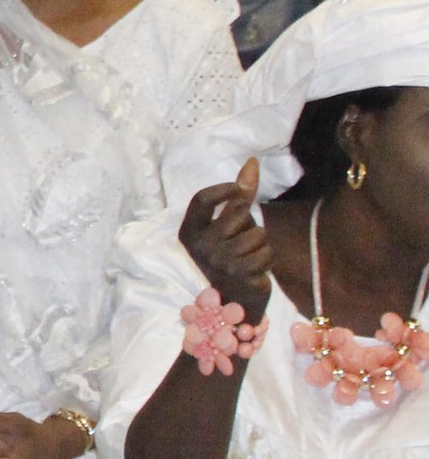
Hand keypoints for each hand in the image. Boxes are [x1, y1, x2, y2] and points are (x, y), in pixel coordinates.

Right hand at [178, 159, 273, 311]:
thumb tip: (252, 161)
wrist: (234, 297)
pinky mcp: (238, 274)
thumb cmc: (232, 252)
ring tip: (249, 255)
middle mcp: (199, 246)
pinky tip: (256, 267)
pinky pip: (267, 252)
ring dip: (261, 243)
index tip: (240, 190)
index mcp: (189, 231)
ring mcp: (217, 261)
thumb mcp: (230, 222)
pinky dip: (268, 258)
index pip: (202, 199)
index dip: (224, 189)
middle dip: (249, 223)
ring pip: (258, 233)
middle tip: (241, 239)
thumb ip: (240, 193)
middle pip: (238, 214)